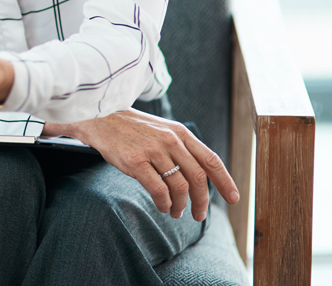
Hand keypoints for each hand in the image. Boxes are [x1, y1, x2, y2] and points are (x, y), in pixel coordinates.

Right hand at [44, 109, 239, 220]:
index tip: (233, 198)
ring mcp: (153, 150)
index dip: (225, 181)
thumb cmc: (130, 127)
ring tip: (175, 212)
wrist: (98, 117)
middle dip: (202, 201)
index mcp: (179, 132)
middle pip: (198, 178)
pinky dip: (164, 203)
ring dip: (181, 205)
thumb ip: (180, 147)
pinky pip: (158, 190)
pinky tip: (162, 206)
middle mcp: (170, 140)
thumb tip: (199, 176)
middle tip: (199, 215)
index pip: (210, 159)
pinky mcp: (135, 161)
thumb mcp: (160, 129)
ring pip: (179, 187)